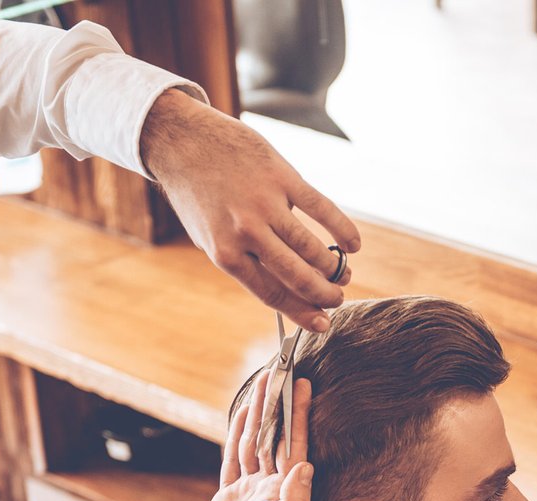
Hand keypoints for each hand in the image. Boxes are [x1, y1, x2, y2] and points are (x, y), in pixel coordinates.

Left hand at [142, 90, 360, 333]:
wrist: (183, 141)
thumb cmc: (196, 194)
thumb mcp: (208, 238)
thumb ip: (243, 260)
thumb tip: (284, 286)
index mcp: (225, 253)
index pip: (272, 293)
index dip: (302, 312)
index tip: (322, 323)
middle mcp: (247, 231)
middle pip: (297, 275)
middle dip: (324, 294)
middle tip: (337, 300)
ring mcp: (266, 203)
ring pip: (312, 247)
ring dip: (334, 267)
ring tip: (344, 275)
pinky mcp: (283, 177)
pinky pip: (322, 208)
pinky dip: (342, 230)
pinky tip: (353, 244)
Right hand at [187, 370, 313, 500]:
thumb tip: (306, 467)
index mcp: (286, 497)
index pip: (295, 448)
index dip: (300, 417)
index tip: (304, 388)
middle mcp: (272, 491)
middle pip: (276, 439)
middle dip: (280, 406)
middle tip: (282, 373)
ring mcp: (250, 492)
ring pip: (255, 443)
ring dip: (259, 414)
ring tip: (262, 385)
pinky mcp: (229, 497)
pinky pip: (234, 459)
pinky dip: (236, 436)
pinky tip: (241, 416)